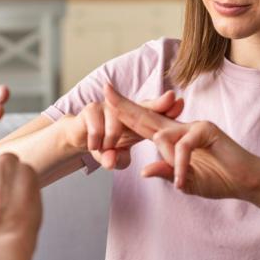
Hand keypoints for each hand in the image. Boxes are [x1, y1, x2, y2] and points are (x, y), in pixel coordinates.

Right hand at [62, 89, 183, 169]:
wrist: (78, 137)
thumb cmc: (105, 146)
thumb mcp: (114, 157)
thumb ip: (117, 160)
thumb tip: (111, 161)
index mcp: (136, 121)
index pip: (154, 115)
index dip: (166, 109)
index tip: (180, 103)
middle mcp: (125, 110)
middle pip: (144, 107)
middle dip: (159, 104)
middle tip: (172, 97)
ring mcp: (108, 107)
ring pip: (116, 124)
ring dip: (110, 141)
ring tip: (105, 150)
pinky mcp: (91, 109)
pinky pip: (96, 127)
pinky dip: (96, 140)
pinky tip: (94, 146)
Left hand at [104, 84, 259, 201]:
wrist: (247, 182)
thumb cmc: (219, 179)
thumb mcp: (185, 182)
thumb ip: (166, 174)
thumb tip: (143, 171)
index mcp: (173, 137)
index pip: (143, 123)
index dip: (125, 111)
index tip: (106, 99)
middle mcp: (181, 127)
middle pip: (147, 115)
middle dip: (124, 105)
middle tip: (105, 90)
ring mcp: (194, 125)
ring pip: (162, 138)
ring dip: (169, 164)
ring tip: (182, 180)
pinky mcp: (207, 130)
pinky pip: (182, 147)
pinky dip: (181, 167)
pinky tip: (184, 181)